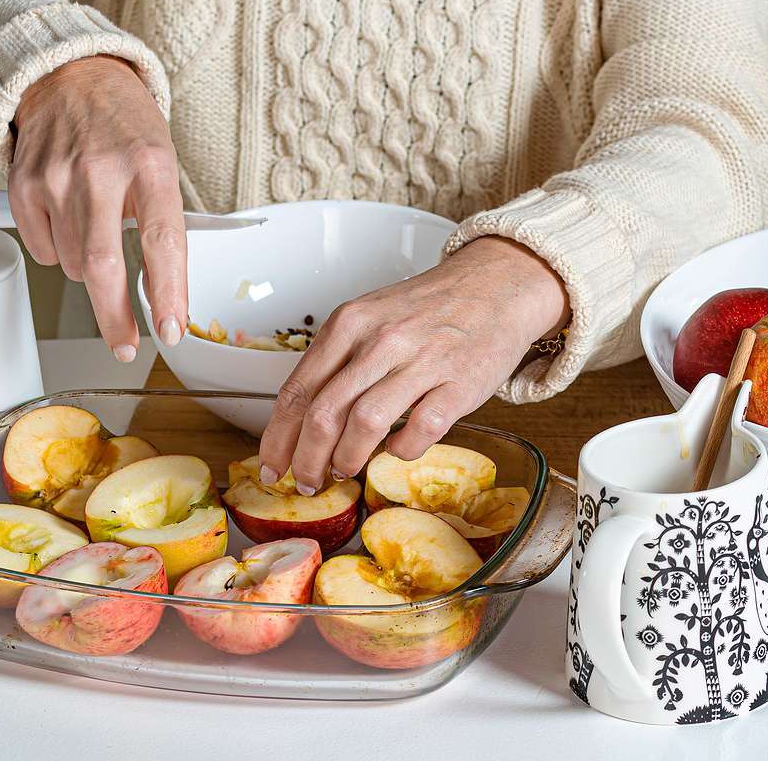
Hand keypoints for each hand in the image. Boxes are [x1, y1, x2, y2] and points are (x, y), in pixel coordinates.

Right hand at [9, 56, 184, 360]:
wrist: (70, 77)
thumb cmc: (125, 126)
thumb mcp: (163, 162)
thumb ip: (164, 222)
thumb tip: (166, 291)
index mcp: (151, 166)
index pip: (162, 241)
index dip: (167, 292)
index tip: (170, 329)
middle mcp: (102, 171)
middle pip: (102, 267)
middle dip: (115, 318)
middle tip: (126, 344)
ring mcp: (57, 178)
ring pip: (71, 265)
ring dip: (88, 270)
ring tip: (96, 230)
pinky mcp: (23, 185)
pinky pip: (41, 250)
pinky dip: (57, 251)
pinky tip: (67, 218)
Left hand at [257, 237, 569, 492]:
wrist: (494, 285)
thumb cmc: (429, 309)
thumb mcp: (370, 317)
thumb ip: (337, 361)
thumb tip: (303, 420)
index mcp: (350, 323)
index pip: (298, 391)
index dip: (279, 438)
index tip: (272, 466)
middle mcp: (381, 340)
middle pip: (324, 413)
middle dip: (307, 459)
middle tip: (308, 481)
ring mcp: (422, 361)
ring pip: (366, 423)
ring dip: (348, 458)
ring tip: (345, 469)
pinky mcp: (460, 383)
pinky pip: (420, 429)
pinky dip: (402, 448)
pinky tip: (398, 447)